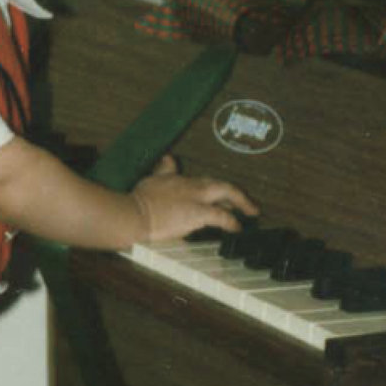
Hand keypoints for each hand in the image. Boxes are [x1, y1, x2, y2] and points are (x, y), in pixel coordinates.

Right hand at [131, 154, 257, 242]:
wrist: (135, 213)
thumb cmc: (139, 200)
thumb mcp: (151, 179)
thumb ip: (163, 170)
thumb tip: (168, 158)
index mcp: (180, 179)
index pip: (204, 181)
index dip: (216, 188)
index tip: (222, 194)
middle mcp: (192, 186)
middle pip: (221, 184)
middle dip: (236, 193)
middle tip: (246, 203)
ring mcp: (197, 199)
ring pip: (227, 193)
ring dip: (241, 203)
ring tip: (250, 211)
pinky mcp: (198, 213)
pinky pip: (222, 216)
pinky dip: (232, 221)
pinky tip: (237, 228)